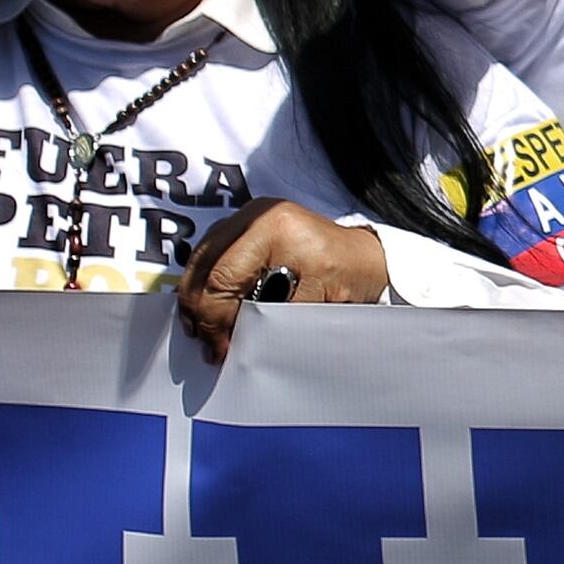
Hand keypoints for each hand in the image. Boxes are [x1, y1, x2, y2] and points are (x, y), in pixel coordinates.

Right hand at [175, 202, 392, 359]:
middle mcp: (254, 214)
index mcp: (272, 229)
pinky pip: (210, 256)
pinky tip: (214, 311)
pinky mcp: (244, 225)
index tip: (220, 349)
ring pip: (200, 261)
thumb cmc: (349, 275)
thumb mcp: (316, 303)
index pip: (222, 278)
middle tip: (209, 346)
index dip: (214, 320)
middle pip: (203, 267)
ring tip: (207, 333)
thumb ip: (273, 322)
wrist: (364, 257)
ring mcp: (246, 215)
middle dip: (201, 312)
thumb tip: (235, 343)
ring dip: (199, 299)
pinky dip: (207, 285)